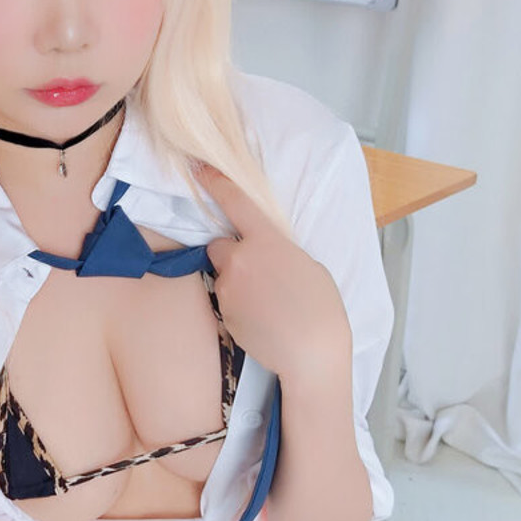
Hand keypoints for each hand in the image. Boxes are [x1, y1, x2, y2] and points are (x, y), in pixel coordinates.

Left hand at [194, 162, 350, 379]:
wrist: (310, 351)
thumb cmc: (320, 307)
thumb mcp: (306, 265)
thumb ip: (278, 252)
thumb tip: (264, 255)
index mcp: (267, 241)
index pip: (236, 203)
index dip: (216, 183)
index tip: (199, 169)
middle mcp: (240, 260)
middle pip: (219, 246)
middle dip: (231, 255)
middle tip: (257, 273)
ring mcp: (228, 287)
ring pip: (223, 276)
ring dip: (238, 283)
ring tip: (267, 303)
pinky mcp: (223, 312)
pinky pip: (226, 301)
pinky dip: (239, 306)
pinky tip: (262, 319)